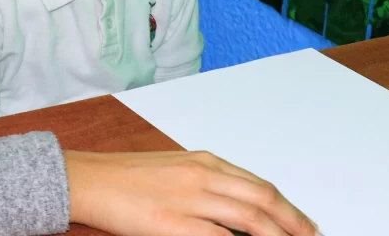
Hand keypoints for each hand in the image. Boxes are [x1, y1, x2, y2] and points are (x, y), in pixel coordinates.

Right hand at [65, 151, 319, 235]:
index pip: (259, 186)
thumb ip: (206, 184)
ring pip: (251, 220)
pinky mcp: (172, 223)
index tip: (303, 226)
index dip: (287, 209)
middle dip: (294, 224)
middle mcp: (202, 175)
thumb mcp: (172, 170)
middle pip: (264, 201)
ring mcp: (189, 199)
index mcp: (204, 161)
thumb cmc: (123, 178)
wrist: (85, 179)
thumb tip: (240, 211)